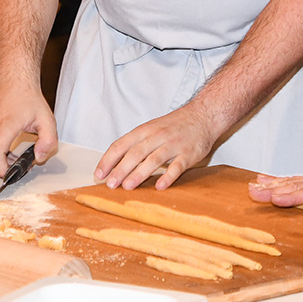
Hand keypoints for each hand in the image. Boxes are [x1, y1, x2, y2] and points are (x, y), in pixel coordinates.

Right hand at [0, 85, 56, 177]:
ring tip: (13, 158)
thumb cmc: (30, 100)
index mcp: (6, 126)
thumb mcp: (47, 120)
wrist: (16, 83)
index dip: (1, 170)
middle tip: (13, 169)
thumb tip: (39, 157)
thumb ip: (48, 141)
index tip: (12, 173)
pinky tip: (7, 148)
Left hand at [94, 103, 216, 190]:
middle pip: (135, 153)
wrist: (203, 115)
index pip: (121, 144)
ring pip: (154, 159)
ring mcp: (173, 144)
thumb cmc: (174, 125)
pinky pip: (177, 165)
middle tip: (110, 184)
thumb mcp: (152, 129)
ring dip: (140, 173)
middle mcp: (157, 136)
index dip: (108, 159)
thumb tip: (114, 164)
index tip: (99, 174)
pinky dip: (168, 176)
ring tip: (128, 186)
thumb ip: (136, 144)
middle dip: (121, 169)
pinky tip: (160, 186)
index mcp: (145, 130)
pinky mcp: (189, 153)